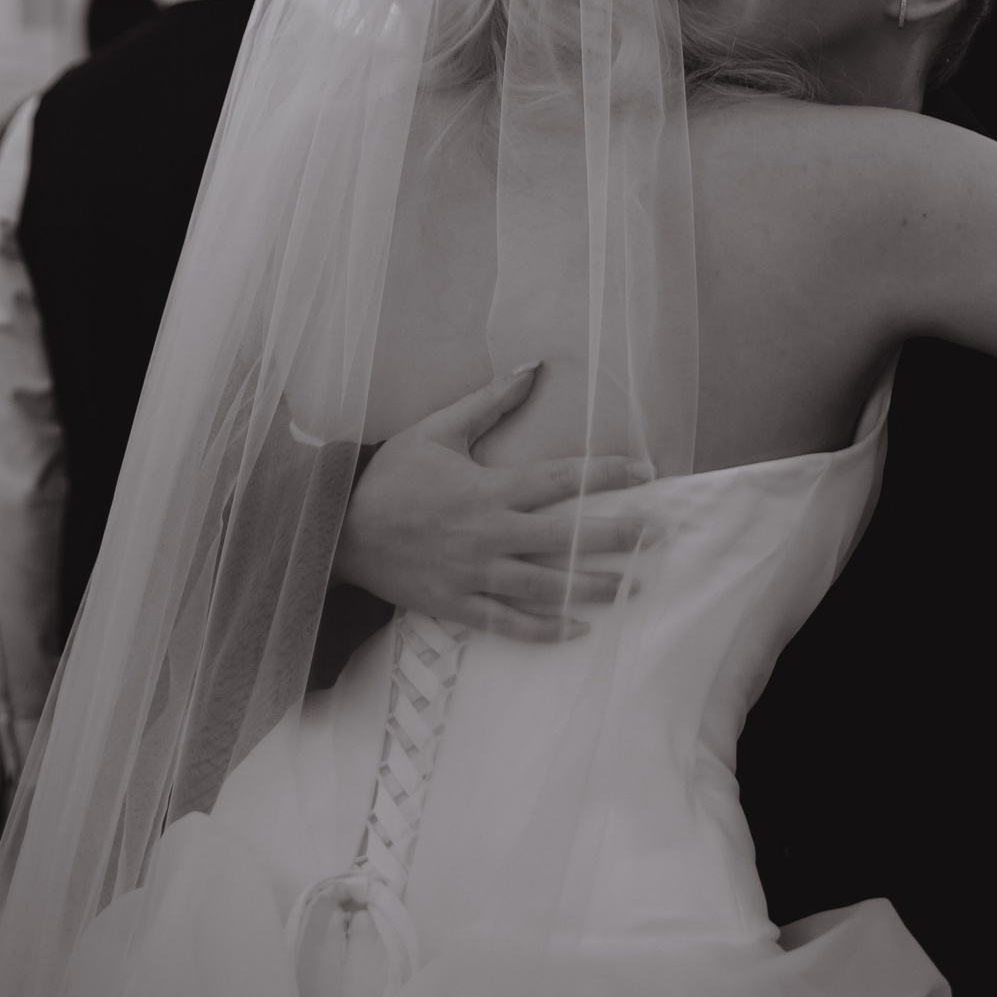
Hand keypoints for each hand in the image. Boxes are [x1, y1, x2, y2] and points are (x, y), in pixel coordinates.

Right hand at [332, 365, 656, 642]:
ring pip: (545, 587)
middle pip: (565, 538)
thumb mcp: (437, 430)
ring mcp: (473, 575)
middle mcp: (488, 535)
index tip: (647, 470)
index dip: (607, 473)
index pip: (560, 480)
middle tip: (658, 536)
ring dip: (593, 586)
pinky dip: (545, 629)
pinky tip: (580, 628)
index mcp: (488, 489)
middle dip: (617, 536)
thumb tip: (532, 367)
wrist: (338, 531)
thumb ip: (489, 403)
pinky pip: (508, 623)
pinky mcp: (457, 605)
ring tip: (634, 587)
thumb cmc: (390, 477)